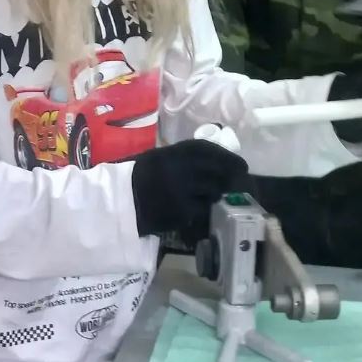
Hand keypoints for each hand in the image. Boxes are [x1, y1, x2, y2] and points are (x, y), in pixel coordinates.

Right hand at [130, 139, 248, 239]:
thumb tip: (214, 159)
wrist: (121, 203)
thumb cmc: (140, 177)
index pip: (206, 149)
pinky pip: (202, 209)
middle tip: (239, 178)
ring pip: (212, 191)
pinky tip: (201, 208)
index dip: (226, 155)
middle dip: (229, 174)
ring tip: (217, 194)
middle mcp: (179, 169)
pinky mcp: (181, 211)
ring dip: (217, 192)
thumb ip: (183, 156)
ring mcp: (181, 191)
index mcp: (172, 152)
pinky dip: (204, 208)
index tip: (240, 163)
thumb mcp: (159, 158)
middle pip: (215, 170)